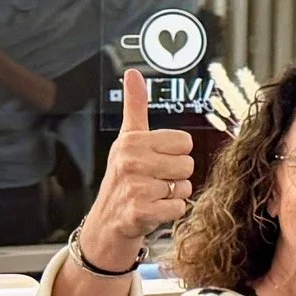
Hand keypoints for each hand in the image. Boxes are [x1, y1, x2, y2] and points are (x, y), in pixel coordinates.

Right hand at [75, 70, 194, 270]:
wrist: (108, 222)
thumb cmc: (124, 178)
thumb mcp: (128, 139)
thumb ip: (135, 106)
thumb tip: (133, 73)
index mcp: (132, 141)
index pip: (184, 142)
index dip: (175, 154)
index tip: (156, 160)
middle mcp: (131, 161)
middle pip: (187, 165)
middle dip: (175, 176)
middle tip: (154, 181)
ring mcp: (135, 187)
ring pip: (185, 187)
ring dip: (173, 195)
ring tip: (152, 195)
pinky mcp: (141, 211)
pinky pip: (179, 207)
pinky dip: (171, 212)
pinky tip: (152, 211)